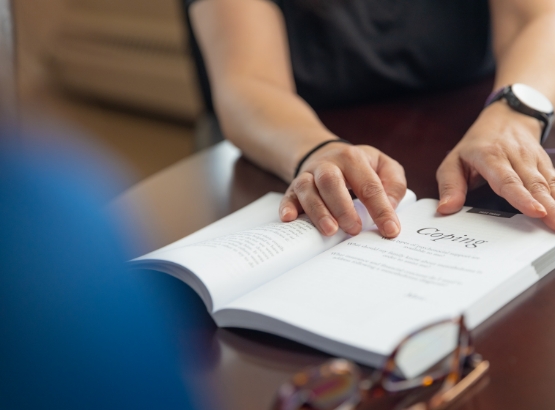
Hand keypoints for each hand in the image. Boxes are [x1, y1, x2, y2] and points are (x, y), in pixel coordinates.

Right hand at [279, 142, 405, 237]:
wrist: (325, 154)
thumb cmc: (358, 166)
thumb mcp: (383, 165)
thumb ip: (393, 184)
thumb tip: (390, 207)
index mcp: (353, 158)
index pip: (369, 185)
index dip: (381, 209)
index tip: (390, 230)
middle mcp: (327, 165)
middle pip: (331, 182)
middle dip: (343, 208)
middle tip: (354, 229)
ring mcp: (308, 176)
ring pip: (307, 189)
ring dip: (318, 211)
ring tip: (330, 231)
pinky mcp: (293, 189)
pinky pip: (288, 197)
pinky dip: (287, 207)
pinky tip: (290, 219)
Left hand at [437, 102, 554, 228]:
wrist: (506, 117)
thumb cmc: (476, 145)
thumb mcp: (453, 161)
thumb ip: (450, 186)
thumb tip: (446, 208)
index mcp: (490, 156)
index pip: (507, 179)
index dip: (521, 197)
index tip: (534, 211)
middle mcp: (516, 157)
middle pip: (533, 184)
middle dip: (547, 206)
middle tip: (554, 226)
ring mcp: (533, 159)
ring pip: (548, 183)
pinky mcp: (545, 164)